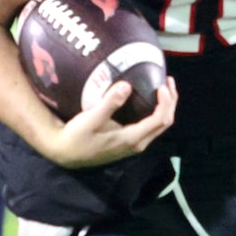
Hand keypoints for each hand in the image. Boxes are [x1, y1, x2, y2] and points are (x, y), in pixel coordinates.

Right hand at [42, 74, 177, 168]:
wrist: (65, 154)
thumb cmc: (76, 137)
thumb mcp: (90, 119)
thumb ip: (109, 103)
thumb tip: (127, 85)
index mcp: (132, 138)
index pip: (160, 120)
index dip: (166, 101)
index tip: (161, 84)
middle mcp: (138, 144)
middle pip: (165, 123)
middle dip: (171, 102)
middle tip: (168, 81)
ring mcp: (134, 144)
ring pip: (159, 126)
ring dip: (164, 107)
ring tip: (162, 88)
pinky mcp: (128, 142)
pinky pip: (150, 127)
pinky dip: (155, 112)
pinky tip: (148, 101)